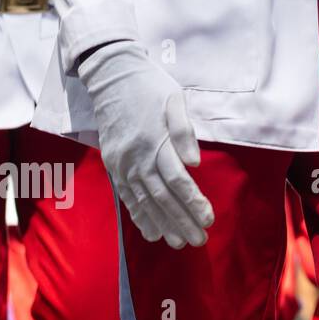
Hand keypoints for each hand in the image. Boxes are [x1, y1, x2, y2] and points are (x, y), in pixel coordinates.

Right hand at [80, 41, 212, 248]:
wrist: (110, 77)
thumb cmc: (149, 87)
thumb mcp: (174, 99)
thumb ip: (183, 131)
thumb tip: (194, 162)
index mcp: (155, 142)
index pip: (178, 181)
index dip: (193, 202)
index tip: (208, 219)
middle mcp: (137, 158)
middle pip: (162, 197)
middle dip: (181, 221)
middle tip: (199, 240)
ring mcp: (122, 164)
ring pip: (144, 201)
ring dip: (162, 224)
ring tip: (178, 242)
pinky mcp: (113, 165)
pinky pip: (126, 196)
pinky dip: (139, 216)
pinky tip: (151, 231)